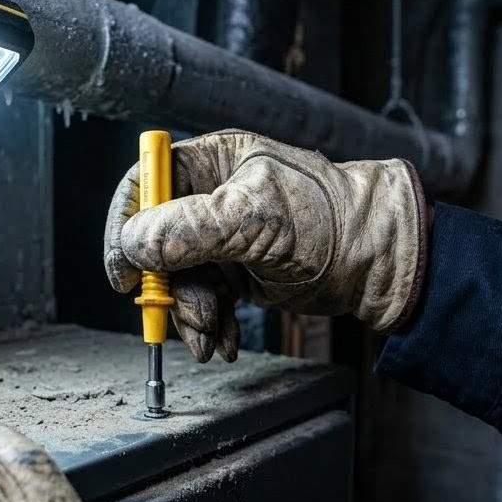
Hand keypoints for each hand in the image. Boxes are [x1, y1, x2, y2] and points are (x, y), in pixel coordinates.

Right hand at [104, 129, 426, 362]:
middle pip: (156, 241)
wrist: (376, 262)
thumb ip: (188, 230)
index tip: (125, 272)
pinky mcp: (236, 270)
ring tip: (212, 336)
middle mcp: (212, 196)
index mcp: (212, 162)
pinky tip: (225, 339)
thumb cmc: (328, 220)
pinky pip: (203, 299)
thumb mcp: (253, 220)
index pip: (145, 184)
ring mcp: (223, 236)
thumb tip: (134, 244)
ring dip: (190, 314)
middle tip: (184, 317)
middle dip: (168, 288)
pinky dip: (210, 324)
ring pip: (178, 278)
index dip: (126, 227)